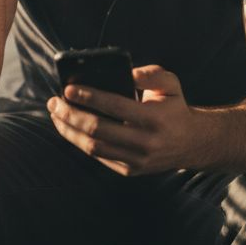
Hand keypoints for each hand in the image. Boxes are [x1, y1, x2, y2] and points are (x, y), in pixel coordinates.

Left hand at [46, 65, 205, 175]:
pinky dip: (80, 142)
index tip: (68, 89)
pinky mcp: (130, 171)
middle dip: (70, 115)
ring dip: (69, 131)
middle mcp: (146, 142)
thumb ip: (151, 74)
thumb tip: (126, 73)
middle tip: (54, 102)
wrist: (191, 144)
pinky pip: (98, 157)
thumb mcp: (171, 84)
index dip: (89, 97)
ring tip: (56, 115)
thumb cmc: (175, 108)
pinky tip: (69, 128)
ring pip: (93, 147)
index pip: (116, 106)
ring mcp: (137, 160)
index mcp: (155, 118)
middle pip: (98, 129)